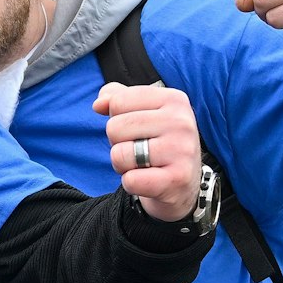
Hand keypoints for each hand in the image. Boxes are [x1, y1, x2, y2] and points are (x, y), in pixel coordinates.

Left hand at [94, 82, 203, 222]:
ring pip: (119, 154)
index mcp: (174, 99)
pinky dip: (131, 183)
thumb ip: (117, 98)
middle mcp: (181, 122)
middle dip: (118, 143)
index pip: (118, 101)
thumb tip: (99, 104)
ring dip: (123, 164)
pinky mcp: (177, 179)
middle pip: (114, 128)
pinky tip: (149, 180)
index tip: (137, 130)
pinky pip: (130, 180)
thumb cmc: (157, 143)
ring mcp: (182, 151)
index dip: (117, 119)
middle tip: (140, 151)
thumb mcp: (143, 113)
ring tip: (143, 165)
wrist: (183, 184)